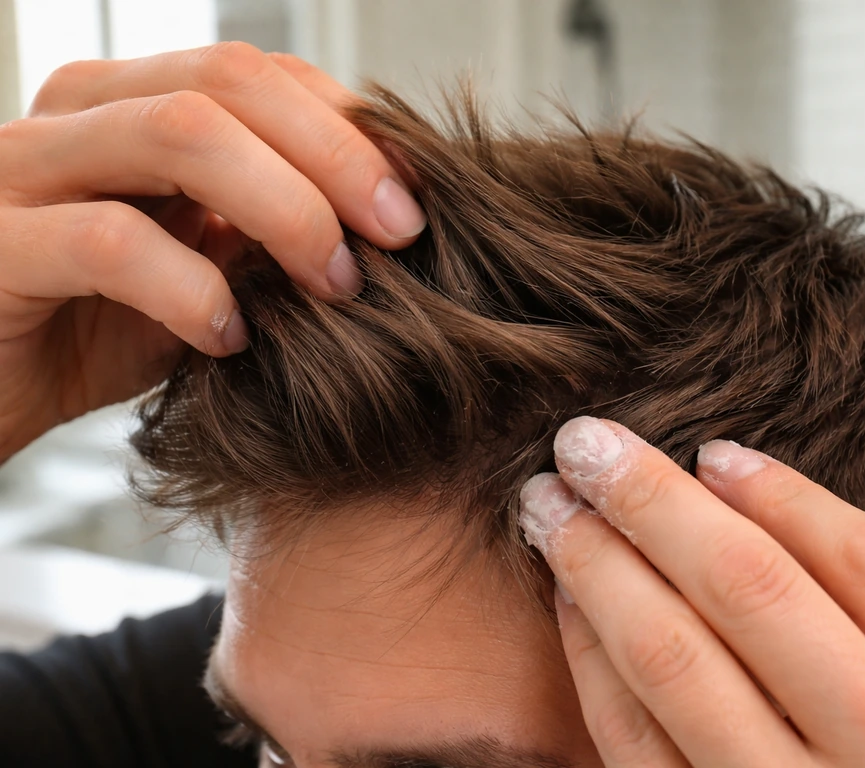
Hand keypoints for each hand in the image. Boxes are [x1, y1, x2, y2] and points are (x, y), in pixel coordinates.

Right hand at [0, 43, 425, 460]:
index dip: (351, 128)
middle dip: (337, 157)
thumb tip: (386, 223)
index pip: (261, 73)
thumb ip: (267, 231)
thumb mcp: (204, 270)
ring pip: (179, 136)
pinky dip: (193, 290)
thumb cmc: (99, 328)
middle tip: (400, 235)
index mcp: (136, 103)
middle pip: (231, 81)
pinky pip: (110, 244)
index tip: (417, 202)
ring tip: (335, 283)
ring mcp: (28, 168)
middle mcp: (83, 112)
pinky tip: (233, 338)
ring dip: (286, 209)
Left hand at [519, 416, 864, 766]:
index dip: (780, 492)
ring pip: (674, 655)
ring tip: (549, 506)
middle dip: (653, 500)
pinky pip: (631, 743)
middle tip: (586, 443)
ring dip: (596, 565)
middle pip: (752, 587)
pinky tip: (568, 603)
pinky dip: (590, 661)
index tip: (712, 452)